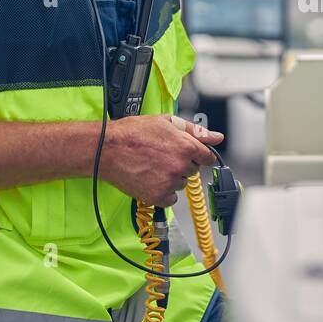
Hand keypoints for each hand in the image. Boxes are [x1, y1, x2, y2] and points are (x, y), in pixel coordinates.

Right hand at [98, 114, 224, 204]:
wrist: (106, 149)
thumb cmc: (133, 133)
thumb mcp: (166, 122)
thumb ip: (195, 131)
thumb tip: (217, 137)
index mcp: (186, 146)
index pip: (208, 158)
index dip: (198, 154)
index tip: (189, 155)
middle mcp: (181, 166)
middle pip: (193, 170)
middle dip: (182, 164)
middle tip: (162, 156)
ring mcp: (169, 183)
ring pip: (181, 184)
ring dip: (172, 178)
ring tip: (153, 166)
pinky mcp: (157, 196)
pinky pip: (170, 199)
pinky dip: (163, 192)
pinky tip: (151, 179)